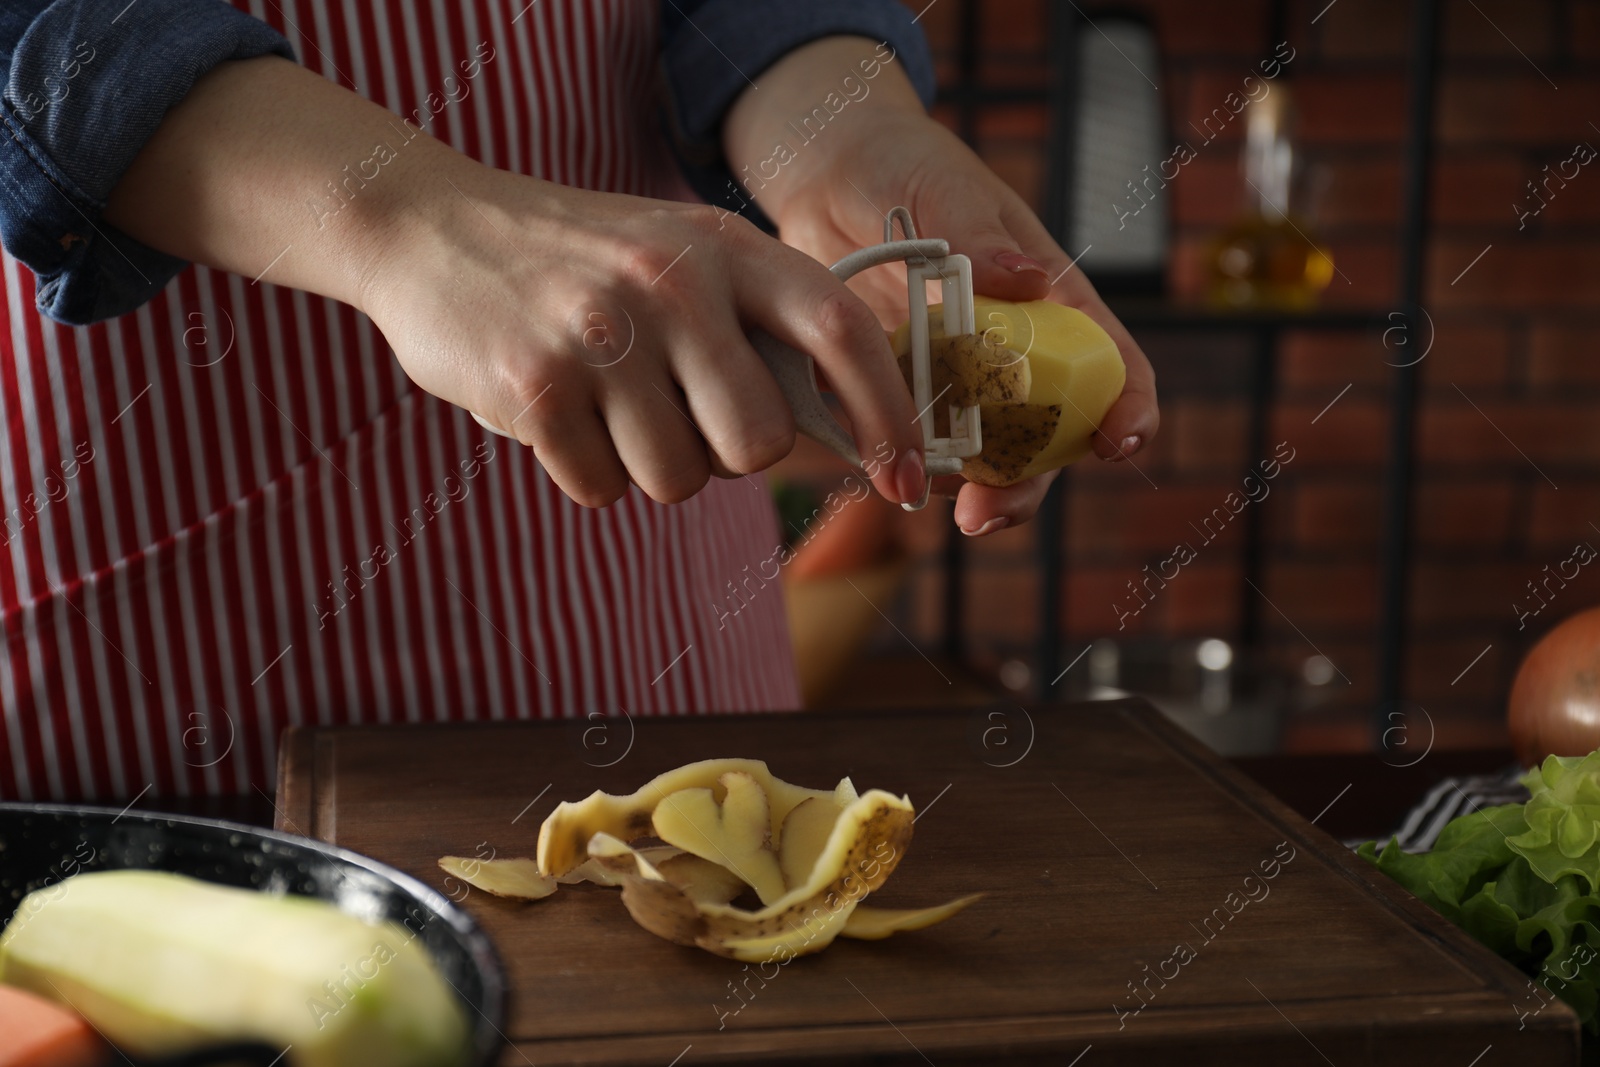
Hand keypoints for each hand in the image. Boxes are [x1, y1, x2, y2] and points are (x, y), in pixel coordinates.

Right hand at [353, 151, 927, 507]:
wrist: (431, 225)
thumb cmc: (582, 261)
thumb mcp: (683, 255)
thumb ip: (757, 326)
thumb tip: (849, 434)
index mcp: (726, 245)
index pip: (842, 333)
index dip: (888, 415)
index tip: (907, 478)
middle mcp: (672, 282)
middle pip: (758, 443)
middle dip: (727, 456)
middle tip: (678, 415)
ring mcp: (602, 332)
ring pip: (676, 481)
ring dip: (645, 465)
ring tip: (606, 402)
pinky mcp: (535, 385)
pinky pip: (599, 488)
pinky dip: (583, 470)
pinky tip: (557, 410)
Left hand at [725, 39, 1159, 533]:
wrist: (823, 173)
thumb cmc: (902, 166)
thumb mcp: (946, 189)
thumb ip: (981, 238)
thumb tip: (1033, 280)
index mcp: (1049, 303)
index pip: (1110, 363)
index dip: (1127, 409)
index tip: (1117, 444)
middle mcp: (1010, 352)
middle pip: (1043, 437)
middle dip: (1025, 485)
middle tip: (985, 512)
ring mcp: (953, 375)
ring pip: (978, 455)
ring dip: (962, 490)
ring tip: (932, 503)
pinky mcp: (898, 387)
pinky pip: (908, 439)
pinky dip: (899, 460)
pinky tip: (875, 463)